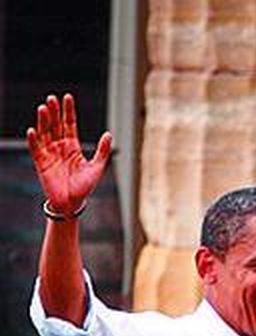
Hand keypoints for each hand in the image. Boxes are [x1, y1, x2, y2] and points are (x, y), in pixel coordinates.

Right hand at [26, 94, 112, 215]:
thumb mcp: (97, 167)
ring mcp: (49, 153)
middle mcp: (59, 146)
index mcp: (72, 146)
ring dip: (43, 121)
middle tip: (52, 98)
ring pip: (45, 133)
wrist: (72, 203)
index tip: (67, 97)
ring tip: (43, 108)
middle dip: (54, 112)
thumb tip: (109, 134)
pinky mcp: (40, 163)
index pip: (69, 124)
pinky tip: (33, 130)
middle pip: (55, 125)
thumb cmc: (84, 187)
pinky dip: (34, 140)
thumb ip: (102, 151)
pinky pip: (36, 149)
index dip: (68, 111)